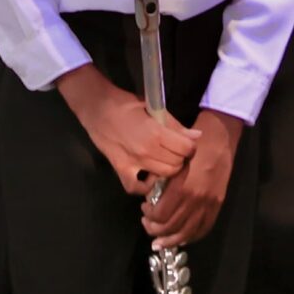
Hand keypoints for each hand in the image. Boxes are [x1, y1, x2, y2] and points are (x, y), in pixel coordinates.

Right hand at [64, 68, 199, 193]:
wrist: (97, 108)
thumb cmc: (126, 105)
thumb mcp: (154, 108)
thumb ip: (175, 125)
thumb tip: (196, 136)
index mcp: (156, 133)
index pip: (186, 149)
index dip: (190, 146)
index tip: (186, 142)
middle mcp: (146, 151)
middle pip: (177, 165)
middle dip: (180, 158)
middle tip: (175, 151)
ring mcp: (133, 163)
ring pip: (162, 176)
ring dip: (167, 170)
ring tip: (163, 160)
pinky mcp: (120, 169)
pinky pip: (136, 188)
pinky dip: (144, 186)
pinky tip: (147, 175)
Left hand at [144, 110, 241, 248]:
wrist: (220, 139)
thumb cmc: (192, 145)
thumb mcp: (172, 159)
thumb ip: (162, 180)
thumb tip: (151, 198)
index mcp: (182, 187)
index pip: (161, 215)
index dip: (149, 217)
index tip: (144, 209)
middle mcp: (196, 199)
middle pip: (171, 227)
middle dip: (155, 230)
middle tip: (148, 225)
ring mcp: (209, 204)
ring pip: (187, 233)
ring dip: (171, 240)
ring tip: (160, 240)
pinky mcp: (217, 205)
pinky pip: (204, 228)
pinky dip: (191, 237)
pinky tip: (181, 238)